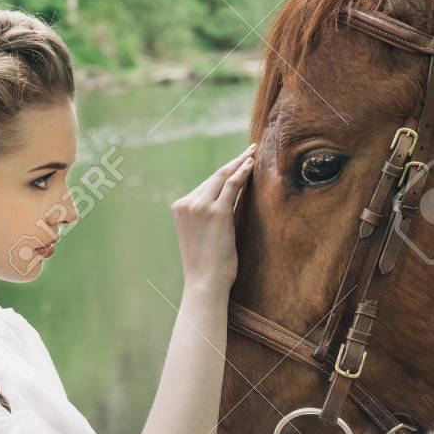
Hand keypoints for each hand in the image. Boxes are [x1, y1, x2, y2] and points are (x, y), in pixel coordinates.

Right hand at [172, 142, 255, 291]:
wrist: (204, 283)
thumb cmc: (207, 265)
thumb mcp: (200, 235)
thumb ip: (207, 216)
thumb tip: (228, 201)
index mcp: (180, 208)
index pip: (205, 185)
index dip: (223, 172)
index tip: (235, 163)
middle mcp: (187, 203)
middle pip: (214, 176)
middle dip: (233, 162)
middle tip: (249, 151)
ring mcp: (200, 206)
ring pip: (223, 177)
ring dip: (240, 163)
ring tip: (253, 154)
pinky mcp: (217, 212)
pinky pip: (232, 185)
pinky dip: (242, 172)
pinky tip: (251, 164)